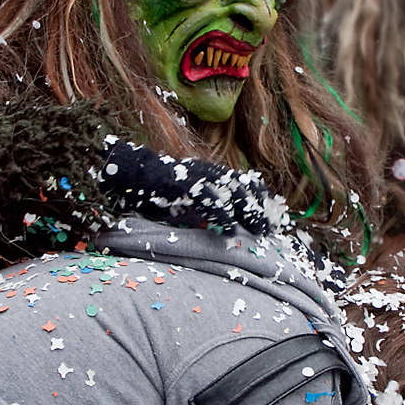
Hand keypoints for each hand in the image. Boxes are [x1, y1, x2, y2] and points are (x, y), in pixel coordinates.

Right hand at [101, 141, 283, 235]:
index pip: (246, 182)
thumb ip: (206, 212)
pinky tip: (231, 231)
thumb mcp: (189, 202)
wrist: (133, 176)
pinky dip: (223, 216)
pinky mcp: (187, 184)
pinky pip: (210, 200)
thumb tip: (220, 228)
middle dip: (258, 210)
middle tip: (268, 230)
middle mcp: (210, 173)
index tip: (271, 218)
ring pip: (233, 192)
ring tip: (257, 231)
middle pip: (244, 189)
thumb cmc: (160, 191)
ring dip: (247, 213)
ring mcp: (199, 176)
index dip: (260, 199)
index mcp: (213, 175)